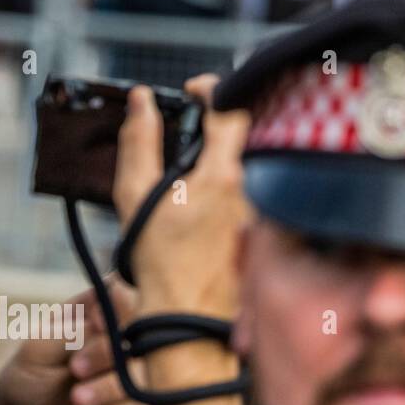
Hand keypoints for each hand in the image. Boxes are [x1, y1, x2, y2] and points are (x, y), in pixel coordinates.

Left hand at [0, 284, 148, 404]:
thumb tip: (105, 321)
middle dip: (110, 352)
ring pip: (145, 373)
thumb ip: (70, 332)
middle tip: (76, 368)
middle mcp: (128, 339)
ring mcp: (138, 374)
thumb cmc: (29, 381)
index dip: (122, 305)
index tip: (97, 323)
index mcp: (103, 313)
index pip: (129, 294)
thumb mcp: (36, 350)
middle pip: (146, 333)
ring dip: (108, 388)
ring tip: (76, 400)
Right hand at [113, 75, 250, 318]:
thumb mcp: (135, 197)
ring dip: (231, 144)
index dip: (213, 89)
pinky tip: (213, 186)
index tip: (194, 91)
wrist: (190, 315)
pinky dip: (240, 170)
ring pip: (257, 154)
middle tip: (197, 117)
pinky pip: (261, 179)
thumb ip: (138, 143)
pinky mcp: (270, 218)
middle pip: (251, 129)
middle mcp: (256, 186)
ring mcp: (267, 203)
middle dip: (224, 115)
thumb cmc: (161, 262)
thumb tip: (141, 100)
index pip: (233, 109)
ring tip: (200, 153)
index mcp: (224, 176)